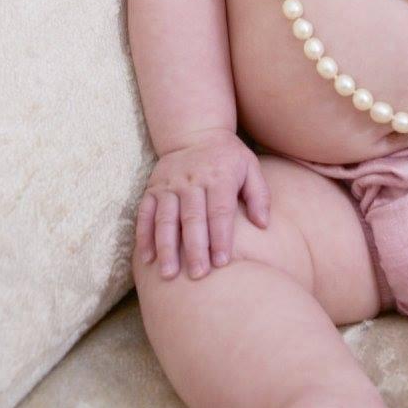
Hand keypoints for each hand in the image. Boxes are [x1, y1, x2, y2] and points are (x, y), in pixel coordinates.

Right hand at [134, 127, 270, 281]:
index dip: (221, 237)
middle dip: (195, 248)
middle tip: (198, 275)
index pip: (220, 211)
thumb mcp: (250, 167)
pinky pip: (145, 214)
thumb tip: (263, 224)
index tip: (222, 263)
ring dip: (166, 247)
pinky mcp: (152, 188)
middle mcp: (192, 180)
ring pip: (166, 219)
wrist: (196, 132)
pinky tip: (147, 259)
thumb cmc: (227, 158)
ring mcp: (169, 184)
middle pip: (193, 218)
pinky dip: (144, 236)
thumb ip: (259, 195)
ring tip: (169, 274)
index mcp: (219, 176)